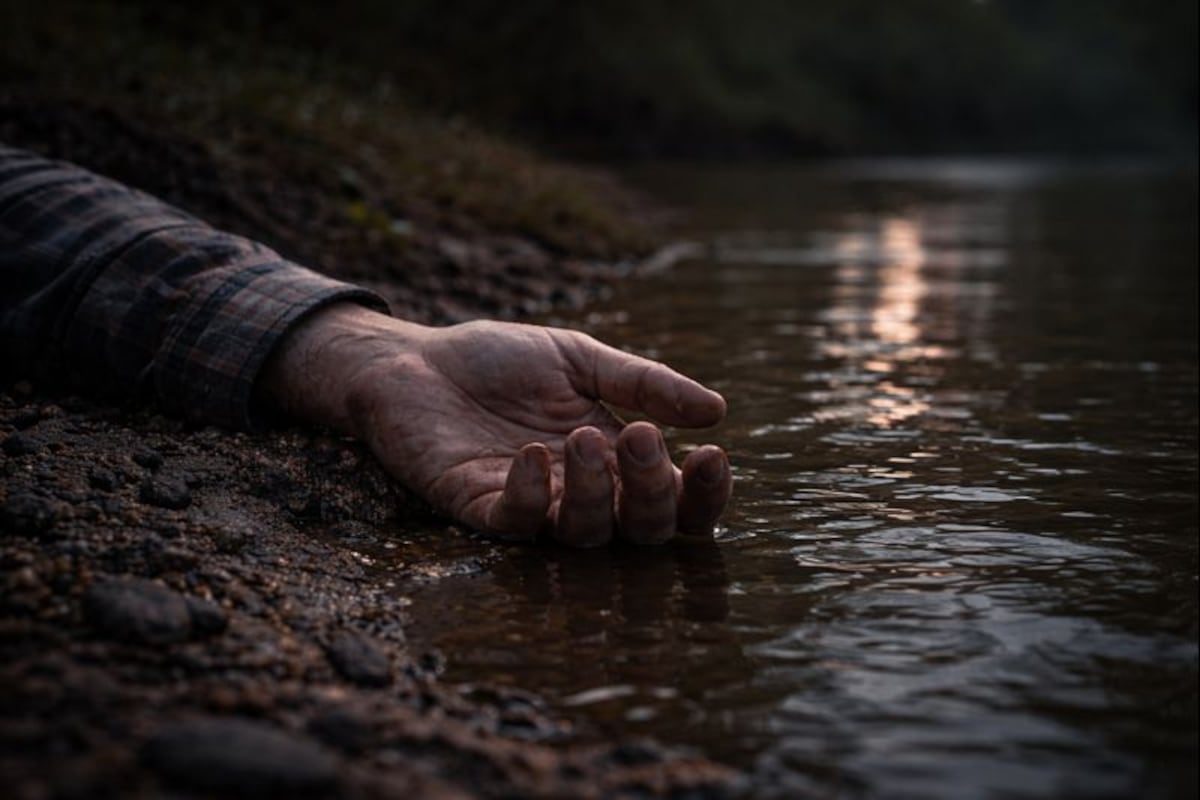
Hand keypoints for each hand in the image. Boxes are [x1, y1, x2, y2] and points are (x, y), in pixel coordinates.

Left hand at [258, 304, 731, 545]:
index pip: (677, 500)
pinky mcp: (478, 509)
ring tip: (582, 439)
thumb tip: (717, 411)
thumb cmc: (498, 362)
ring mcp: (532, 507)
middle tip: (635, 437)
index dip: (703, 493)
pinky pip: (516, 525)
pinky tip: (531, 454)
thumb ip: (643, 383)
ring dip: (594, 493)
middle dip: (650, 490)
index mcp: (616, 460)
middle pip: (641, 530)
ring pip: (584, 536)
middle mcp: (581, 494)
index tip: (711, 455)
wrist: (413, 360)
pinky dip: (529, 495)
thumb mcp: (579, 360)